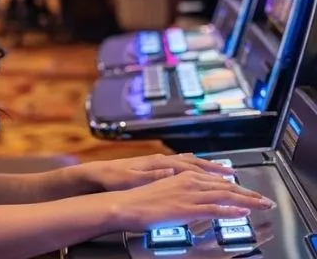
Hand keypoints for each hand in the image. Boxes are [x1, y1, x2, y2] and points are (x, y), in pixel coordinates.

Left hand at [83, 153, 234, 191]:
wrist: (98, 174)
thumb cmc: (113, 178)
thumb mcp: (130, 179)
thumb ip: (151, 176)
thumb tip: (170, 172)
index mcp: (158, 163)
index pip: (191, 168)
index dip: (212, 174)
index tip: (231, 179)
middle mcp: (162, 161)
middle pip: (195, 165)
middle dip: (217, 170)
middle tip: (236, 177)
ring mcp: (159, 163)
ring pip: (190, 164)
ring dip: (208, 168)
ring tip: (225, 173)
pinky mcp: (155, 167)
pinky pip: (181, 165)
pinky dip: (194, 168)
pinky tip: (200, 170)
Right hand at [109, 170, 273, 230]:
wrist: (124, 204)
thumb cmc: (138, 198)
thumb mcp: (161, 187)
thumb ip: (177, 185)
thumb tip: (187, 185)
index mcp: (182, 175)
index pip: (215, 179)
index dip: (234, 185)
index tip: (248, 190)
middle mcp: (188, 181)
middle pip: (224, 186)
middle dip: (247, 192)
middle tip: (264, 199)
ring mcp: (188, 195)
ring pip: (224, 195)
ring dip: (246, 200)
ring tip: (262, 204)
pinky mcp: (186, 208)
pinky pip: (214, 208)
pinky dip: (231, 210)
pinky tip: (243, 212)